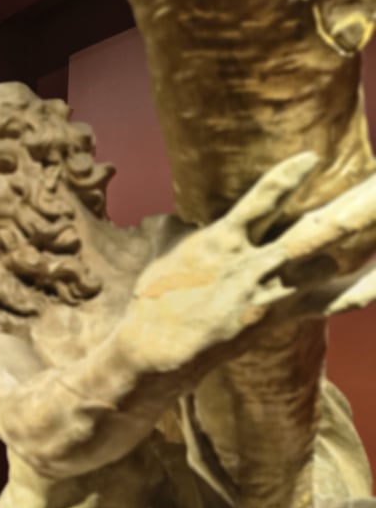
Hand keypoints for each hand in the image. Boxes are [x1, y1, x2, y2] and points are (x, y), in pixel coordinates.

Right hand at [120, 152, 375, 371]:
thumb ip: (180, 231)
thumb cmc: (154, 300)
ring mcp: (268, 291)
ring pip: (325, 262)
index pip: (262, 199)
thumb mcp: (163, 256)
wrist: (157, 349)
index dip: (288, 177)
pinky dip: (355, 292)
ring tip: (374, 211)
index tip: (312, 158)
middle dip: (356, 208)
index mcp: (222, 239)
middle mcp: (253, 262)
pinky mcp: (275, 316)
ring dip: (354, 241)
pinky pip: (324, 304)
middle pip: (315, 230)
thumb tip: (181, 220)